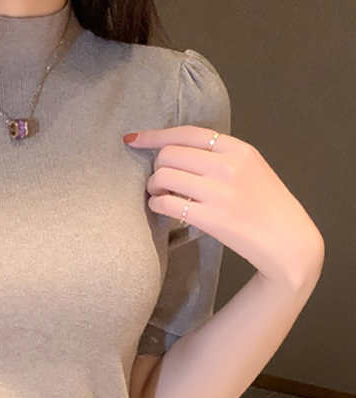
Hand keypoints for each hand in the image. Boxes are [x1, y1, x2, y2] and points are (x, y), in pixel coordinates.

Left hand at [125, 125, 324, 288]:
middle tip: (160, 182)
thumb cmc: (266, 206)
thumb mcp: (251, 169)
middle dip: (156, 167)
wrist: (287, 240)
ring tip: (160, 195)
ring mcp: (219, 192)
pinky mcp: (210, 218)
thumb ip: (219, 157)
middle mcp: (228, 166)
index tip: (133, 139)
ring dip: (153, 187)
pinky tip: (161, 208)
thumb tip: (176, 152)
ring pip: (163, 176)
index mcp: (238, 149)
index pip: (187, 134)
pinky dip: (156, 204)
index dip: (154, 135)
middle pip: (169, 154)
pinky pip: (166, 203)